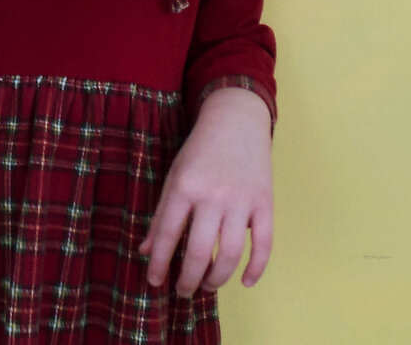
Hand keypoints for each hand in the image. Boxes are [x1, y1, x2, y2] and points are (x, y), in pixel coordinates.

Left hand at [139, 87, 272, 296]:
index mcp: (185, 186)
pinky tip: (244, 281)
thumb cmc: (200, 151)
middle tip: (183, 291)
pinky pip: (264, 244)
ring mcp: (242, 200)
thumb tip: (145, 251)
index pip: (167, 233)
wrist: (236, 121)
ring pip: (230, 253)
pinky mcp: (265, 203)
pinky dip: (256, 268)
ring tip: (207, 284)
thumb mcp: (174, 176)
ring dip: (217, 278)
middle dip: (188, 279)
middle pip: (199, 251)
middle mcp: (212, 195)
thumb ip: (162, 214)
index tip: (155, 281)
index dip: (159, 262)